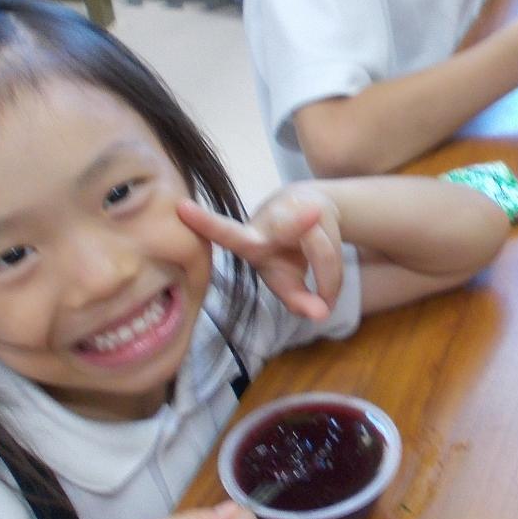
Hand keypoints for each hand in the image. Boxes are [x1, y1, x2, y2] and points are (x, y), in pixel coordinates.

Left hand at [179, 187, 342, 319]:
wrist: (314, 208)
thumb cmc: (286, 252)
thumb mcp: (286, 279)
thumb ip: (297, 299)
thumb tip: (322, 314)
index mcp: (248, 240)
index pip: (224, 233)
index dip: (204, 223)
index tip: (183, 208)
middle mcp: (269, 221)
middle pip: (284, 226)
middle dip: (297, 223)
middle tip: (314, 214)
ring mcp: (296, 208)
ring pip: (321, 252)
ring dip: (328, 282)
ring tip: (325, 302)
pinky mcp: (317, 205)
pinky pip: (333, 250)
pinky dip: (334, 277)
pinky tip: (329, 291)